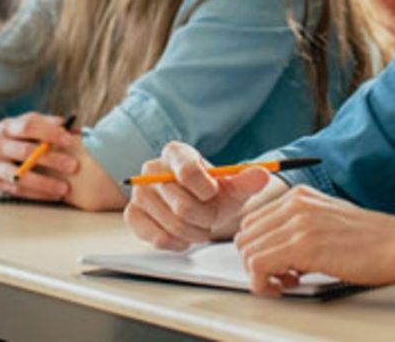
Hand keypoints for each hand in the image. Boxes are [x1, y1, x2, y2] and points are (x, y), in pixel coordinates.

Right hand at [0, 113, 79, 200]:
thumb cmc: (4, 137)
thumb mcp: (18, 125)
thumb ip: (45, 124)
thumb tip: (76, 128)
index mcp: (6, 127)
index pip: (28, 127)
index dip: (49, 132)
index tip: (69, 139)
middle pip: (26, 152)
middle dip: (52, 159)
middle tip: (74, 166)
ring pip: (20, 176)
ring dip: (44, 183)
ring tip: (65, 188)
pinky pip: (16, 190)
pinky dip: (37, 194)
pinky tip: (53, 196)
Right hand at [124, 141, 283, 249]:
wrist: (197, 208)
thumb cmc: (214, 195)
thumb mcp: (234, 186)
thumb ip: (248, 180)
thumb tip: (262, 175)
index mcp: (176, 153)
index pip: (189, 172)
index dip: (207, 191)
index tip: (214, 194)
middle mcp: (151, 168)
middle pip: (183, 206)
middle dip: (205, 218)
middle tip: (210, 217)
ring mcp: (139, 193)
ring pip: (173, 225)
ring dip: (194, 232)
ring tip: (199, 226)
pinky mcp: (132, 215)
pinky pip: (158, 238)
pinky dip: (178, 242)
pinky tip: (184, 235)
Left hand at [234, 185, 394, 296]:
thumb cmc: (374, 240)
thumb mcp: (329, 220)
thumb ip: (300, 226)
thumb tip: (275, 250)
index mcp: (299, 196)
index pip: (252, 222)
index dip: (258, 249)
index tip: (276, 265)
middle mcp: (295, 204)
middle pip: (245, 237)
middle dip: (255, 262)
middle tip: (280, 277)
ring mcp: (299, 223)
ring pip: (247, 252)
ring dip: (260, 275)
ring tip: (286, 282)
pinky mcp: (304, 245)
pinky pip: (258, 267)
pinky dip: (264, 284)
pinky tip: (286, 287)